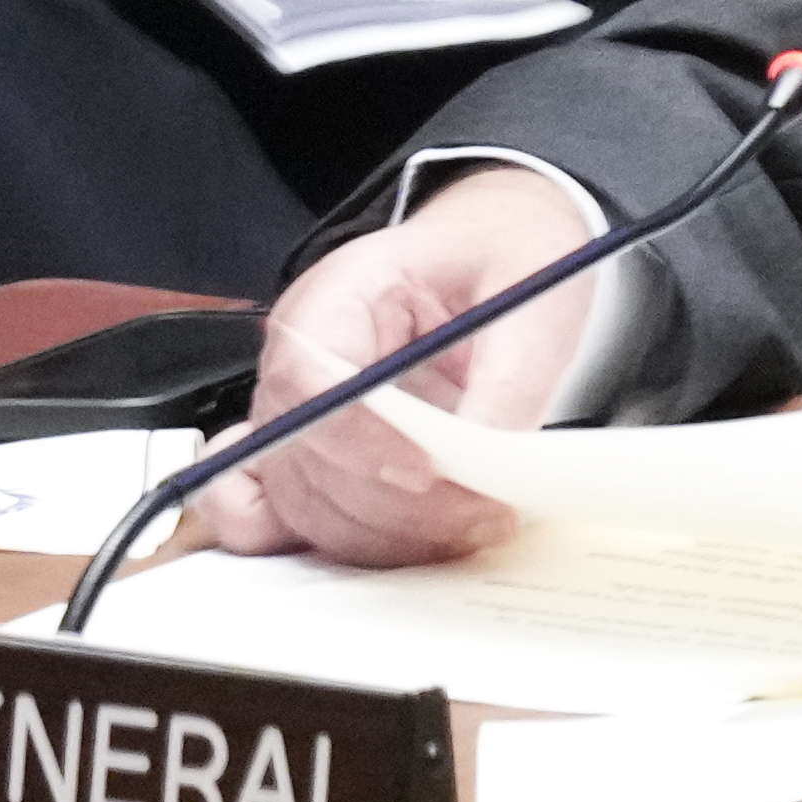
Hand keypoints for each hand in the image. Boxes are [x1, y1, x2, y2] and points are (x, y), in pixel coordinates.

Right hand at [199, 169, 598, 566]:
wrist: (499, 257)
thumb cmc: (503, 260)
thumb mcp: (533, 300)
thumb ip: (508, 385)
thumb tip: (485, 470)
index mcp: (343, 292)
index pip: (309, 376)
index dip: (357, 437)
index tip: (427, 474)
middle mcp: (302, 357)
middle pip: (304, 456)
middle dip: (394, 506)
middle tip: (485, 513)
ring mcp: (297, 414)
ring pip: (303, 504)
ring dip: (385, 535)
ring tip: (474, 524)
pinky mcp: (311, 458)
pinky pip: (268, 518)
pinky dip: (328, 544)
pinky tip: (398, 541)